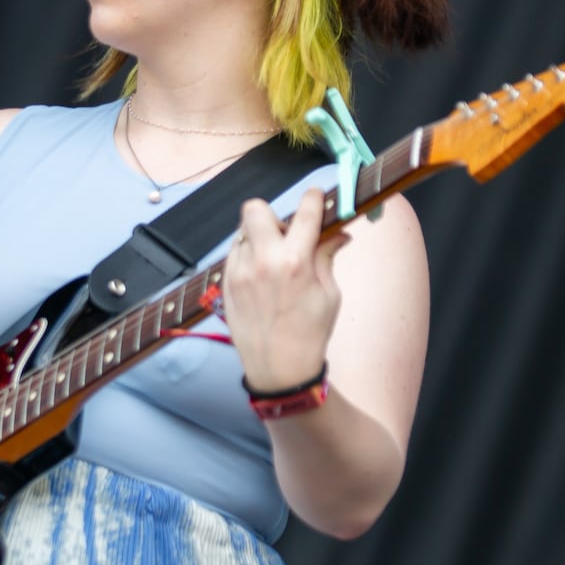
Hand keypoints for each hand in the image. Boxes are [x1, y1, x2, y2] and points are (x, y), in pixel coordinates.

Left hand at [222, 189, 351, 392]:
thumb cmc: (310, 332)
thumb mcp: (329, 294)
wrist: (279, 368)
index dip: (313, 197)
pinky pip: (234, 255)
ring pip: (243, 233)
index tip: (315, 196)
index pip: (304, 212)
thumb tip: (339, 233)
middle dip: (271, 213)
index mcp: (296, 261)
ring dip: (258, 239)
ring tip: (273, 261)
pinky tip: (260, 278)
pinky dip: (247, 257)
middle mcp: (263, 261)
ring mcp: (239, 271)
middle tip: (284, 233)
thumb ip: (327, 257)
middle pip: (256, 209)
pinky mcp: (225, 283)